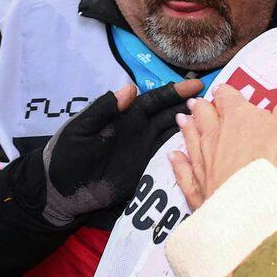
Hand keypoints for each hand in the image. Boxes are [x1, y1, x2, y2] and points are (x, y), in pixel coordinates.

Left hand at [13, 80, 200, 227]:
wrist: (60, 191)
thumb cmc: (67, 155)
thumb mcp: (82, 129)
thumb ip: (104, 109)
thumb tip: (130, 87)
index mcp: (125, 117)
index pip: (155, 101)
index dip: (174, 92)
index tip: (195, 84)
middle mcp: (139, 131)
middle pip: (170, 116)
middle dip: (191, 107)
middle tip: (216, 101)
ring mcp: (144, 152)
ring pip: (173, 137)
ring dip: (193, 130)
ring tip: (216, 123)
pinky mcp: (145, 173)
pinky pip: (169, 161)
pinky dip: (185, 155)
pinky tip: (201, 150)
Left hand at [169, 67, 276, 209]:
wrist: (251, 203)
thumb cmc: (273, 159)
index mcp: (236, 116)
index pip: (228, 98)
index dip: (227, 93)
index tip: (224, 90)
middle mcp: (214, 136)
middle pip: (205, 116)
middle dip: (203, 108)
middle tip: (198, 102)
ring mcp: (203, 162)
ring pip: (191, 140)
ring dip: (188, 128)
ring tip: (183, 119)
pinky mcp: (199, 188)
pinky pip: (184, 172)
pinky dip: (178, 163)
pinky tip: (173, 157)